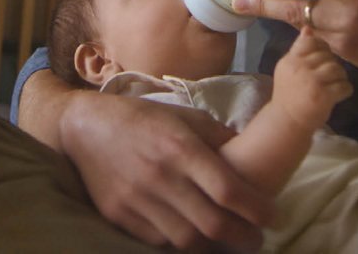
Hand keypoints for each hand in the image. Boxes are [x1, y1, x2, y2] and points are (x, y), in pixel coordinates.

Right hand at [60, 90, 273, 251]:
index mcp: (180, 146)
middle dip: (243, 238)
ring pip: (186, 240)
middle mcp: (160, 175)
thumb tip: (254, 156)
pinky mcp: (119, 215)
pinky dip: (180, 243)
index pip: (227, 189)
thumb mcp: (184, 116)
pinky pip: (158, 241)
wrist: (85, 127)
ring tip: (225, 240)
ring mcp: (137, 199)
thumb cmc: (142, 117)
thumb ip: (218, 136)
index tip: (272, 217)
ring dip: (212, 245)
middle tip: (256, 240)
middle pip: (212, 224)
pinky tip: (192, 236)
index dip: (255, 209)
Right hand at [272, 28, 352, 130]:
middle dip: (332, 64)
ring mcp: (312, 82)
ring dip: (340, 77)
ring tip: (334, 84)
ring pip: (338, 69)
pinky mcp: (324, 96)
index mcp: (291, 60)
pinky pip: (345, 86)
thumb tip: (308, 28)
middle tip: (329, 76)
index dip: (322, 47)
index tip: (321, 58)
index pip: (311, 42)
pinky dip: (345, 90)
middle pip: (327, 55)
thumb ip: (298, 49)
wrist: (288, 121)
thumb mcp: (289, 68)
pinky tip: (338, 94)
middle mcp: (300, 68)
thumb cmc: (290, 93)